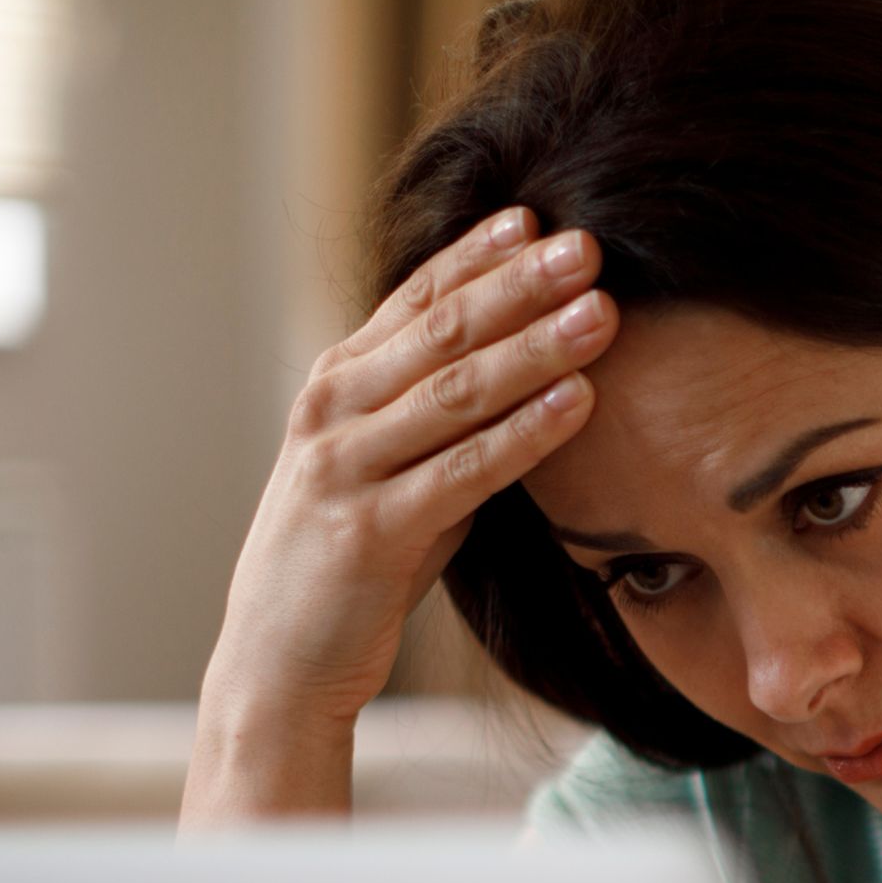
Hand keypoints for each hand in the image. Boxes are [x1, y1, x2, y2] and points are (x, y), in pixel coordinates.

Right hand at [189, 208, 618, 812]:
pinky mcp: (369, 530)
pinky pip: (462, 472)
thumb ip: (441, 423)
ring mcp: (346, 467)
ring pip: (454, 392)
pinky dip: (523, 434)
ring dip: (535, 347)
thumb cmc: (350, 568)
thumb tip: (523, 373)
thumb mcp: (392, 473)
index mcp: (338, 386)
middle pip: (440, 330)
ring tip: (602, 314)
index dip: (478, 256)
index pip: (415, 300)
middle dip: (519, 284)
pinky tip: (578, 403)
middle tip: (588, 245)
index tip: (539, 218)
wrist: (279, 664)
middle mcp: (333, 411)